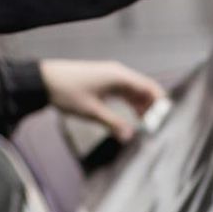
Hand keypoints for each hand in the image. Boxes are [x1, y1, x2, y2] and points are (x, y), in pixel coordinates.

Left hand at [38, 59, 165, 141]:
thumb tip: (131, 137)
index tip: (168, 118)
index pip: (149, 87)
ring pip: (135, 92)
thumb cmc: (67, 91)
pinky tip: (134, 118)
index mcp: (119, 77)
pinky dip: (132, 104)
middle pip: (145, 89)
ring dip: (143, 107)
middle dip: (154, 107)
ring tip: (148, 126)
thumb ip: (114, 124)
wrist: (44, 80)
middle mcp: (118, 74)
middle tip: (159, 127)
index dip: (161, 103)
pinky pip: (125, 92)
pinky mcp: (104, 81)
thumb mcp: (92, 111)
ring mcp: (111, 77)